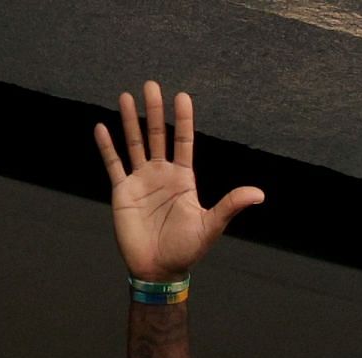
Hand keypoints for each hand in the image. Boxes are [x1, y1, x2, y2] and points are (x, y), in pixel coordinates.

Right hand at [93, 81, 264, 280]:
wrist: (158, 269)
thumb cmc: (186, 249)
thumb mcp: (211, 225)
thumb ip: (230, 205)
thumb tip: (259, 194)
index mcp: (183, 180)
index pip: (184, 142)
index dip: (184, 120)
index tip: (182, 96)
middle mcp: (161, 175)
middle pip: (157, 135)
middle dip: (154, 111)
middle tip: (151, 85)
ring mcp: (141, 181)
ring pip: (134, 143)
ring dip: (129, 120)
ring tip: (125, 96)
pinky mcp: (122, 191)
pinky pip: (113, 164)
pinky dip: (107, 146)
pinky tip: (102, 127)